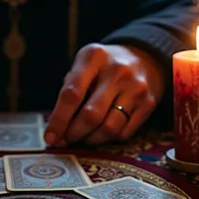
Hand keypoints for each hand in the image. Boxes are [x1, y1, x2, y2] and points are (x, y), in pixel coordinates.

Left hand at [45, 44, 164, 146]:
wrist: (144, 58)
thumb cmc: (104, 66)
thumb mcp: (84, 64)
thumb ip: (70, 90)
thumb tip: (56, 129)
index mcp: (94, 57)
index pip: (72, 94)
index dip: (59, 119)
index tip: (50, 137)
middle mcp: (117, 71)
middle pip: (91, 115)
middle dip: (73, 133)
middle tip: (64, 141)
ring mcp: (136, 87)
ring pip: (109, 128)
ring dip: (90, 139)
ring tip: (81, 138)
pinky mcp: (148, 103)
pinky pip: (124, 132)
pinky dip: (108, 138)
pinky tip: (100, 133)